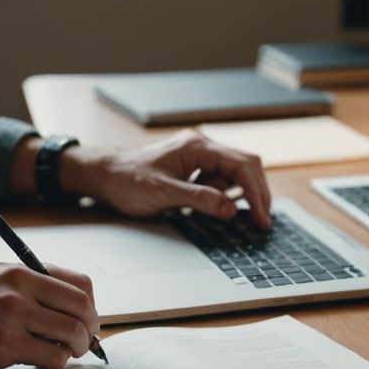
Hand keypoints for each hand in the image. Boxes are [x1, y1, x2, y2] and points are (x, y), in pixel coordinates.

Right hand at [0, 262, 98, 368]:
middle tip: (81, 344)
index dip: (90, 306)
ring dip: (75, 350)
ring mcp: (11, 315)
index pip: (79, 282)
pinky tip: (38, 364)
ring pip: (72, 334)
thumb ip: (23, 288)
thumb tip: (65, 308)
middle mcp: (18, 287)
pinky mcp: (3, 345)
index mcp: (17, 270)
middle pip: (82, 307)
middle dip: (89, 330)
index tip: (86, 321)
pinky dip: (53, 366)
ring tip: (61, 356)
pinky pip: (51, 358)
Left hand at [61, 129, 272, 228]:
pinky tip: (222, 210)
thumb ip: (199, 199)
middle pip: (245, 165)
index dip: (256, 192)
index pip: (240, 165)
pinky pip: (221, 179)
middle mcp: (202, 146)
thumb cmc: (128, 180)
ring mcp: (199, 156)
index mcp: (196, 146)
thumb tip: (231, 209)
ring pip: (235, 173)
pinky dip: (227, 195)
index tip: (262, 217)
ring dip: (241, 194)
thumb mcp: (163, 193)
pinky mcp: (195, 168)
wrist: (106, 175)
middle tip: (262, 221)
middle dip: (256, 193)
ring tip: (241, 217)